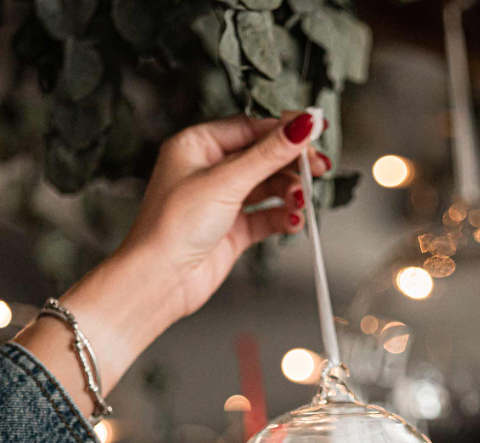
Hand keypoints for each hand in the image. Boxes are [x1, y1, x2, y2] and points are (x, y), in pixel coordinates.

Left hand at [119, 112, 328, 320]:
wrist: (161, 279)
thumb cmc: (172, 227)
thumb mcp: (225, 181)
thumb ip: (268, 154)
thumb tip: (300, 127)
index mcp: (197, 146)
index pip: (250, 128)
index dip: (284, 129)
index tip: (314, 129)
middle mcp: (209, 171)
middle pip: (263, 157)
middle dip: (291, 164)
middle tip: (318, 166)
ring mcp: (221, 202)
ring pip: (267, 187)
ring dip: (289, 192)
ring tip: (300, 200)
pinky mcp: (232, 230)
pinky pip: (266, 216)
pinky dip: (282, 217)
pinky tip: (292, 220)